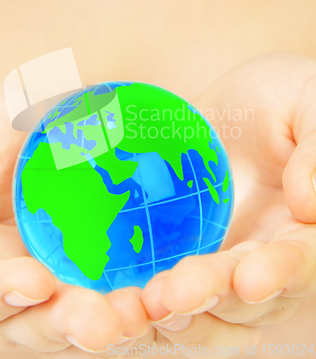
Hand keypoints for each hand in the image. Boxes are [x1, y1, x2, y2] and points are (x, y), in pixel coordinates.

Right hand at [0, 84, 149, 355]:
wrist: (35, 115)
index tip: (35, 282)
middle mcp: (7, 281)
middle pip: (28, 321)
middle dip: (63, 323)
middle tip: (101, 322)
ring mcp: (53, 275)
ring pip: (74, 318)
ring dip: (106, 323)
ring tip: (136, 315)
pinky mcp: (92, 264)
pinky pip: (111, 290)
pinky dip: (134, 298)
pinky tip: (159, 297)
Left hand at [141, 52, 315, 355]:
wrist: (238, 102)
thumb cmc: (285, 97)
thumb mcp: (310, 105)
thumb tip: (310, 206)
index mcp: (303, 230)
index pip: (300, 260)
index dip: (279, 273)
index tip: (251, 279)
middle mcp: (262, 253)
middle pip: (242, 293)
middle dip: (211, 297)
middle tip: (175, 295)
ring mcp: (217, 252)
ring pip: (199, 299)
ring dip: (170, 308)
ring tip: (140, 302)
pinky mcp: (175, 244)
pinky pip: (155, 273)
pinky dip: (135, 290)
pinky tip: (108, 289)